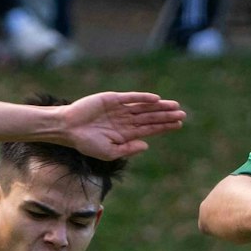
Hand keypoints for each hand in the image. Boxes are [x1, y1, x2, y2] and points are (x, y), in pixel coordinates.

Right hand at [55, 91, 185, 159]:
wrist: (68, 129)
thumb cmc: (86, 144)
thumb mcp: (109, 152)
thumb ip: (128, 149)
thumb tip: (147, 144)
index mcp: (126, 134)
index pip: (150, 129)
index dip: (164, 127)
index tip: (179, 124)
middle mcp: (126, 120)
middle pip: (150, 117)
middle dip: (166, 116)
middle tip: (183, 114)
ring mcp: (120, 109)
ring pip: (144, 107)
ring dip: (159, 107)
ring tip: (174, 106)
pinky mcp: (112, 99)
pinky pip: (131, 98)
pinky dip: (143, 98)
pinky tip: (156, 99)